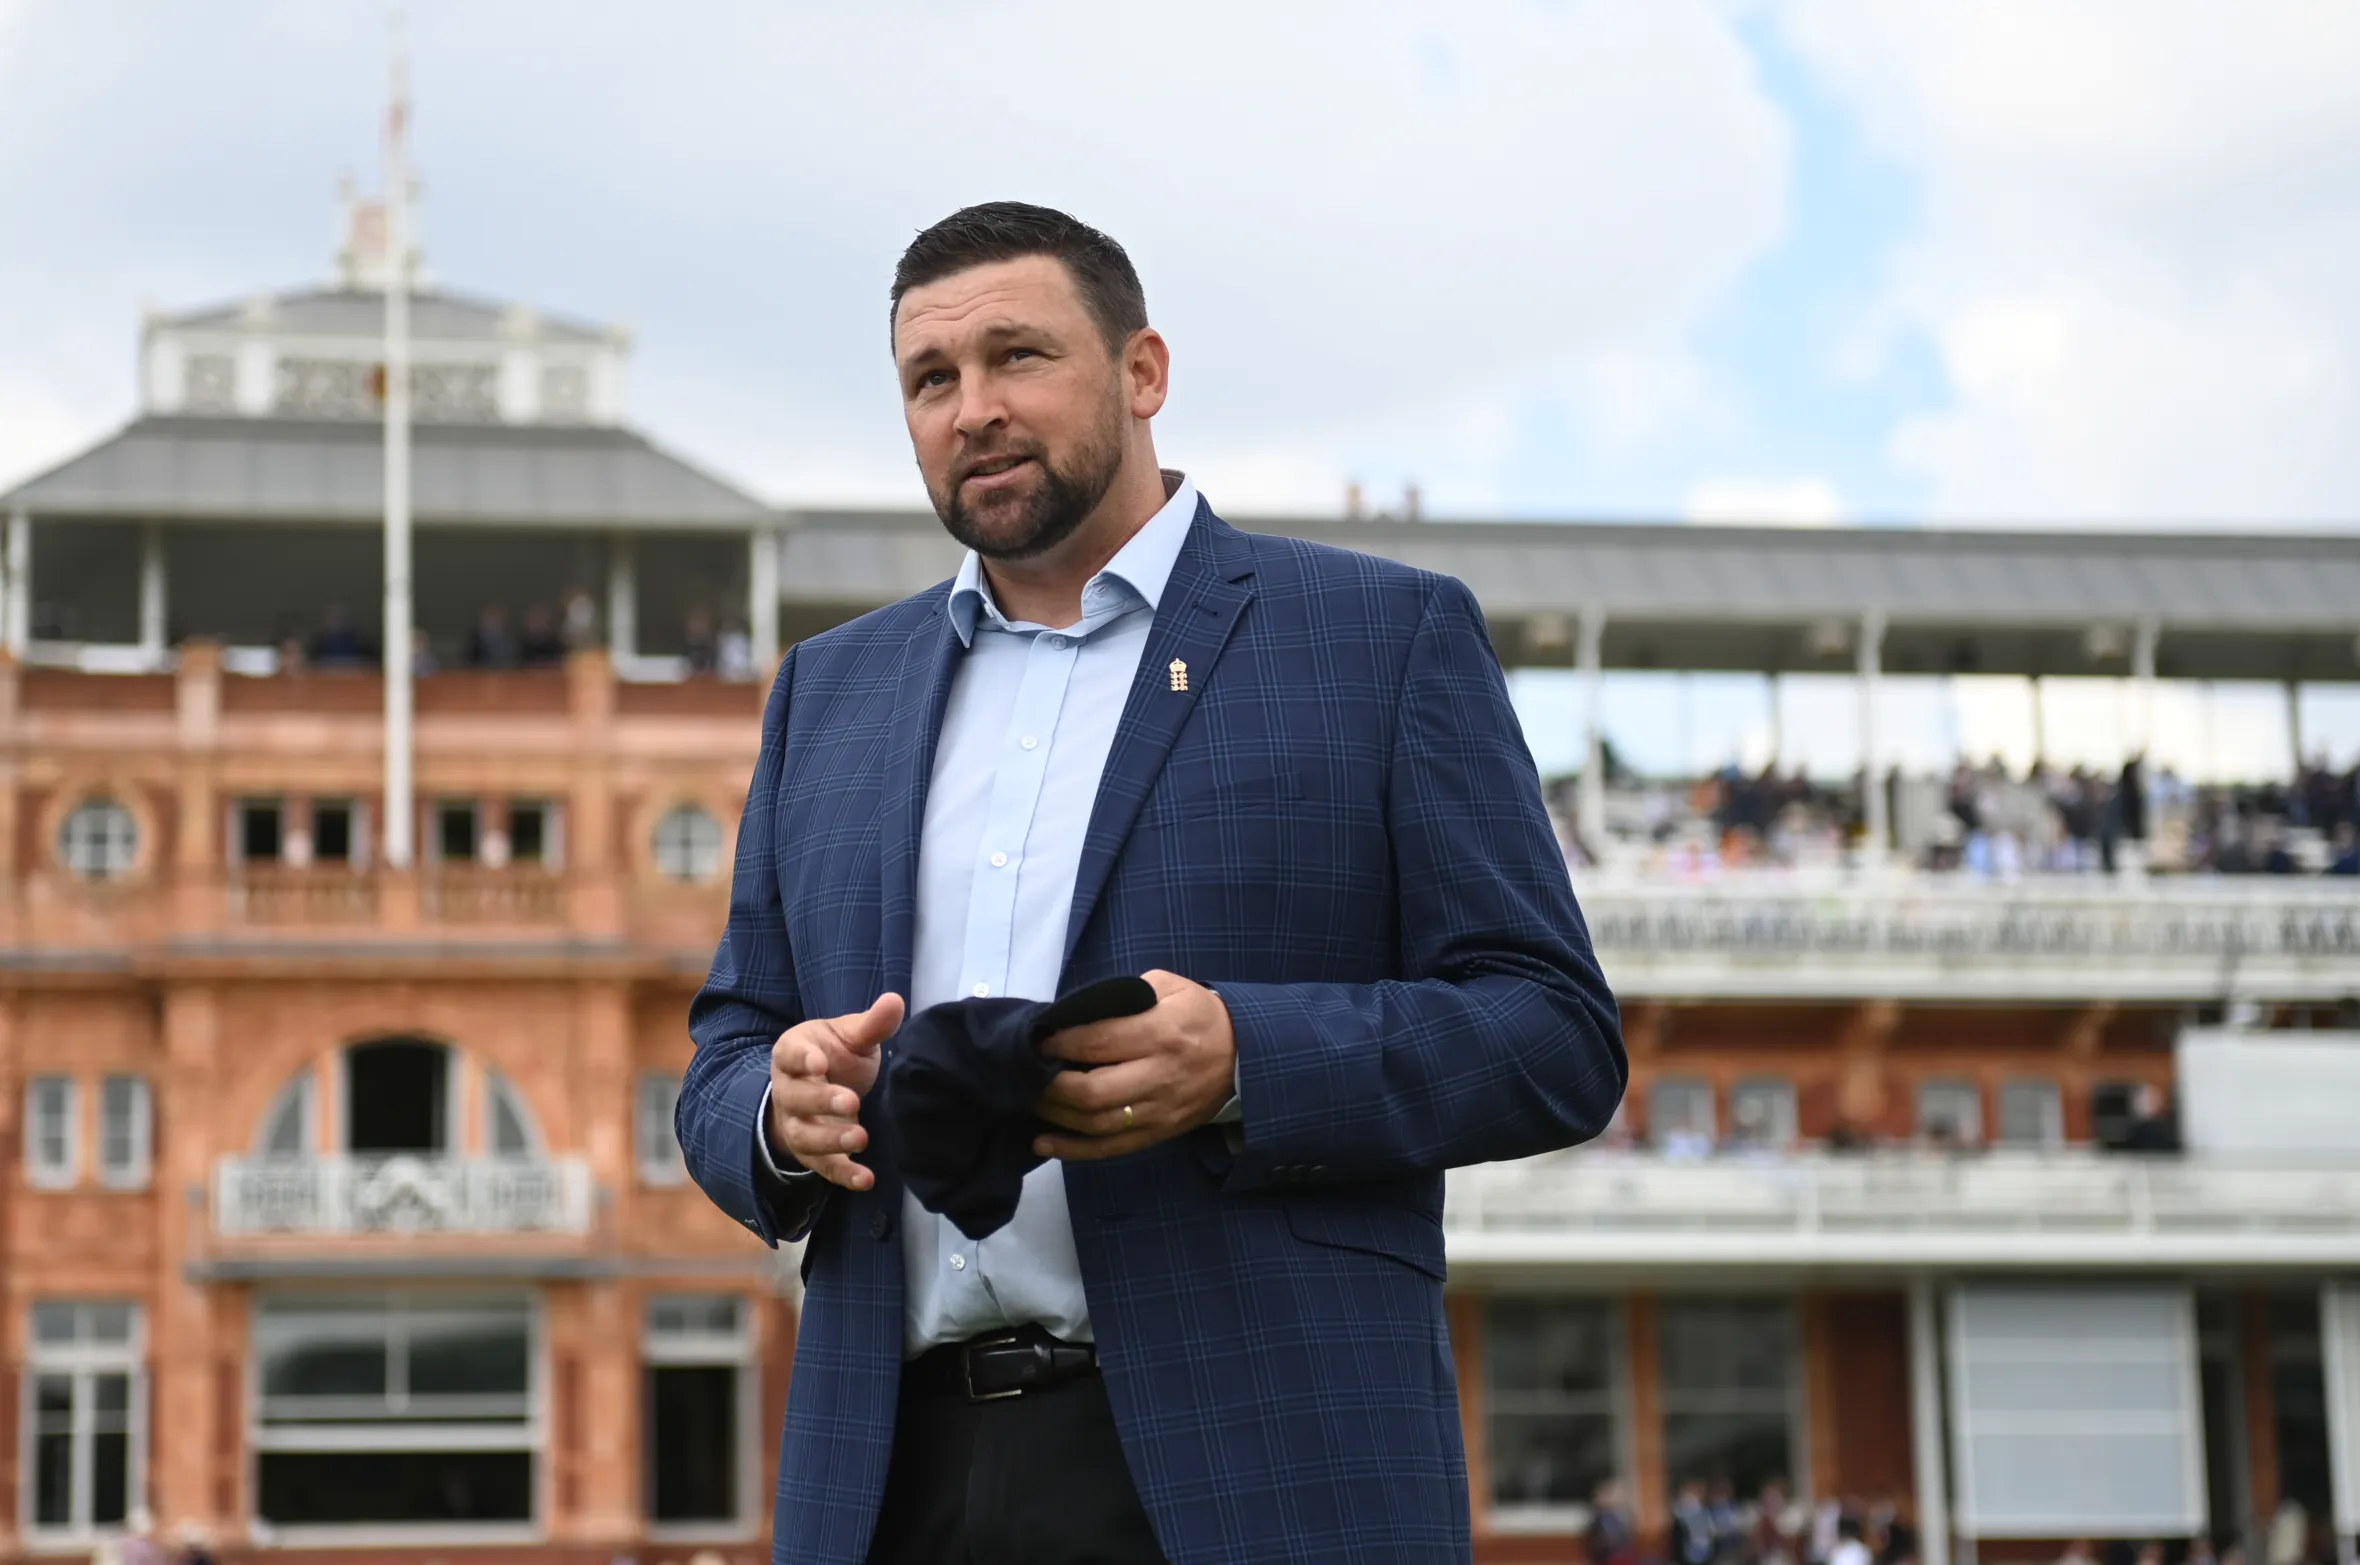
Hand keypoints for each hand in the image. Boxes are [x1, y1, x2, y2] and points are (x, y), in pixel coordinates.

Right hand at [766, 993, 904, 1190]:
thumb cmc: (836, 1056)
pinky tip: (865, 1179)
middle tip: (851, 1101)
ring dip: (831, 1139)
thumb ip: (871, 1024)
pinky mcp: (812, 1153)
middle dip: (821, 1101)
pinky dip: (843, 1174)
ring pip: (805, 1136)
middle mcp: (788, 1091)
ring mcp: (797, 1124)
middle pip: (796, 1098)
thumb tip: (895, 1000)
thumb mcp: (851, 1036)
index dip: (802, 1059)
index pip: (791, 1055)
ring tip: (861, 1137)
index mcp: (794, 1054)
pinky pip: (823, 1166)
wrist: (820, 1089)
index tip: (819, 1062)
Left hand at [1033, 970, 1234, 1160]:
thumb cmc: (1198, 1015)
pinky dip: (1073, 1150)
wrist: (1244, 1055)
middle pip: (1092, 1091)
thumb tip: (1077, 1013)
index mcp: (1160, 1033)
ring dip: (1056, 1116)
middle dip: (1051, 1085)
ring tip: (1031, 1101)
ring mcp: (1159, 1110)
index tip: (1038, 1041)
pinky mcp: (1159, 1132)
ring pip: (1097, 1124)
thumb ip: (1124, 996)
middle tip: (1029, 1072)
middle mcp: (1159, 1075)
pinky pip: (1111, 1148)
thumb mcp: (1169, 986)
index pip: (1098, 1042)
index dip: (1060, 1044)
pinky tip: (1044, 1142)